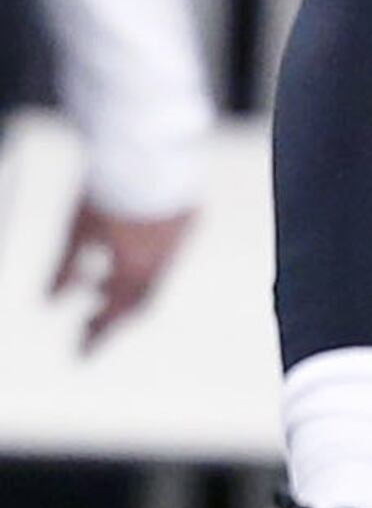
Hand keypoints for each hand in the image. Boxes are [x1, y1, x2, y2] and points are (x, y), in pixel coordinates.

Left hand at [51, 196, 188, 352]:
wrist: (147, 154)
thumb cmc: (110, 190)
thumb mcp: (77, 232)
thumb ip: (64, 269)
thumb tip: (49, 301)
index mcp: (134, 270)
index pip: (114, 316)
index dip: (96, 336)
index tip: (82, 354)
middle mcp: (161, 262)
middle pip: (138, 303)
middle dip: (112, 316)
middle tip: (89, 323)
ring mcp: (178, 241)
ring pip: (153, 279)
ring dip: (126, 288)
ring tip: (99, 282)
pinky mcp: (186, 221)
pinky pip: (166, 255)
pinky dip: (144, 264)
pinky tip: (126, 251)